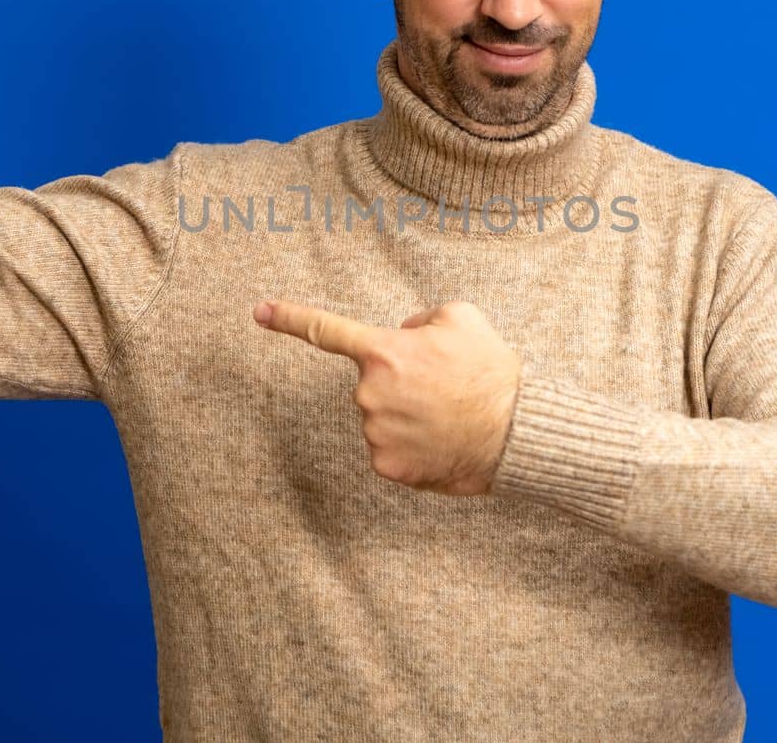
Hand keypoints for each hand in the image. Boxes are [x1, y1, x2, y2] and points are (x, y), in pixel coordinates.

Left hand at [253, 299, 521, 495]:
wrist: (517, 430)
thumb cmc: (491, 370)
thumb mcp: (461, 317)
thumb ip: (419, 320)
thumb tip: (404, 336)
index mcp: (383, 351)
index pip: (325, 330)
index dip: (288, 317)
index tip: (258, 310)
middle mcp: (370, 392)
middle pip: (373, 383)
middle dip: (400, 382)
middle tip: (443, 387)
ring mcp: (375, 432)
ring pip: (381, 418)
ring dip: (407, 415)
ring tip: (448, 415)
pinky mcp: (387, 466)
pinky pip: (390, 450)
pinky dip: (412, 446)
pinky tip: (440, 440)